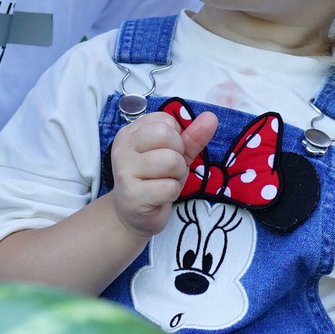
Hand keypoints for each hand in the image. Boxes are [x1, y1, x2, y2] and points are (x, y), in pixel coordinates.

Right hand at [106, 109, 217, 235]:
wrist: (133, 216)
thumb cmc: (154, 180)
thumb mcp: (176, 155)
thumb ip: (192, 137)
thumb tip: (212, 117)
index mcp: (130, 133)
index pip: (165, 120)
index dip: (176, 138)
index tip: (165, 154)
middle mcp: (122, 148)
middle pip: (166, 135)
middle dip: (178, 155)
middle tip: (168, 171)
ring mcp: (124, 171)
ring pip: (171, 161)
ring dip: (177, 176)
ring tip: (164, 183)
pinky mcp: (131, 195)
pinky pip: (169, 187)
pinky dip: (172, 193)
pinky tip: (160, 197)